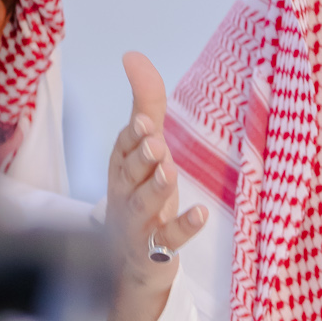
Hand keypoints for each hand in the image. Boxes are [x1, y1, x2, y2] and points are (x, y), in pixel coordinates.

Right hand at [105, 51, 206, 320]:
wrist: (128, 266)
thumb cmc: (139, 197)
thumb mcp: (143, 150)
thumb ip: (145, 102)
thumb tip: (133, 55)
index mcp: (121, 168)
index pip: (124, 146)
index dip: (134, 135)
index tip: (147, 119)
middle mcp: (125, 194)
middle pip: (130, 173)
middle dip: (141, 157)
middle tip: (154, 141)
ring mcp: (138, 225)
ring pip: (145, 205)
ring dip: (156, 188)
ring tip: (169, 172)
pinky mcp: (156, 251)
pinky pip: (168, 241)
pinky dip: (184, 228)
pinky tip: (200, 213)